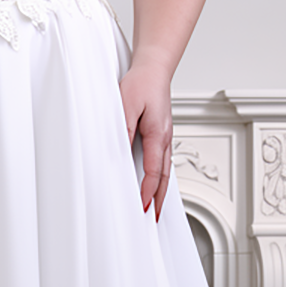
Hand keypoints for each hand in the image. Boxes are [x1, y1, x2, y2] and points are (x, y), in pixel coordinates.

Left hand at [119, 60, 172, 220]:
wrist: (154, 68)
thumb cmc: (142, 83)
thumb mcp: (126, 106)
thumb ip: (124, 130)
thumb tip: (119, 153)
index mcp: (158, 135)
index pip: (153, 172)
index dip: (148, 192)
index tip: (143, 208)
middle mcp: (165, 139)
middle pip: (164, 177)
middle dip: (159, 200)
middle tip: (154, 218)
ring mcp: (165, 137)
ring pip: (165, 170)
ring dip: (161, 190)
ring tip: (155, 207)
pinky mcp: (161, 133)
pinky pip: (163, 161)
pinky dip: (160, 176)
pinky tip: (155, 181)